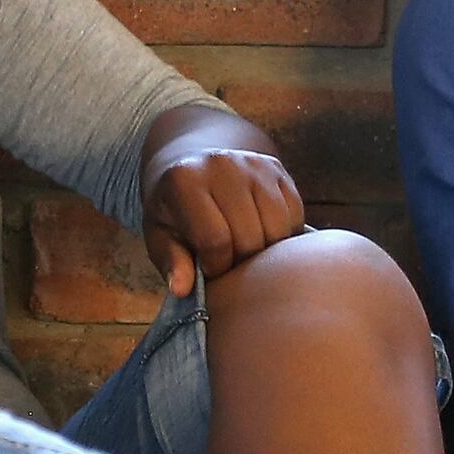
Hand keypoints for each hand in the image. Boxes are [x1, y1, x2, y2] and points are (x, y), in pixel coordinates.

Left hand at [142, 147, 306, 293]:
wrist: (191, 164)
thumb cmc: (174, 209)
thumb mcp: (159, 234)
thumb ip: (170, 260)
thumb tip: (182, 289)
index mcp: (185, 180)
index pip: (215, 240)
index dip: (216, 266)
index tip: (209, 268)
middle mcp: (222, 165)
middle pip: (249, 236)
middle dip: (241, 260)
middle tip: (228, 260)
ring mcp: (253, 164)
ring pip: (277, 228)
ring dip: (265, 250)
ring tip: (244, 249)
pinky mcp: (277, 167)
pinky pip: (294, 215)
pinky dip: (283, 235)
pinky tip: (261, 234)